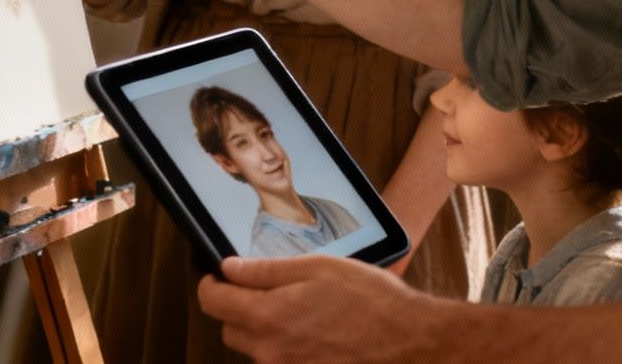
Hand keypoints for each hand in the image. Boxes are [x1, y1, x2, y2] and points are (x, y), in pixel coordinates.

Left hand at [197, 255, 455, 362]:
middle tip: (265, 289)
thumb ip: (266, 270)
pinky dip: (287, 348)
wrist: (411, 343)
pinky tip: (314, 334)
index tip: (218, 275)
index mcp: (268, 316)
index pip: (212, 301)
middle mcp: (270, 351)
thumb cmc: (372, 302)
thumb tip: (230, 269)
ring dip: (264, 329)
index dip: (210, 283)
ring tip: (299, 311)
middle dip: (238, 307)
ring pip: (256, 349)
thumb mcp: (318, 268)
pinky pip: (281, 362)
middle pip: (230, 328)